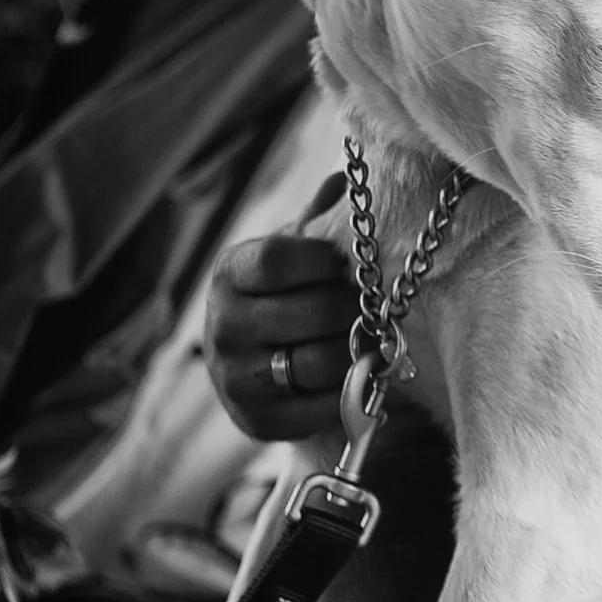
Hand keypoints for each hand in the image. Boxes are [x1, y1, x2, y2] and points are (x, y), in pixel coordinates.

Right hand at [205, 179, 355, 441]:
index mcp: (231, 274)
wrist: (265, 366)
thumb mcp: (299, 254)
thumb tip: (343, 181)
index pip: (279, 259)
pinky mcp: (255, 420)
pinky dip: (352, 393)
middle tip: (380, 308)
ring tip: (376, 341)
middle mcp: (222, 325)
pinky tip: (361, 377)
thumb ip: (319, 220)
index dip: (326, 261)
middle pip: (314, 313)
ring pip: (323, 362)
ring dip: (360, 352)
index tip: (352, 265)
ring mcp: (234, 376)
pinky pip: (323, 405)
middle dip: (357, 310)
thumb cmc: (293, 296)